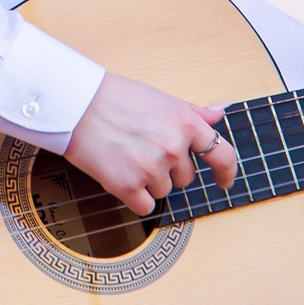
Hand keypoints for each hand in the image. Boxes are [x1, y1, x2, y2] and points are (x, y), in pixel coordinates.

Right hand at [63, 74, 238, 214]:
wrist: (76, 105)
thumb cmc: (116, 98)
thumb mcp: (162, 99)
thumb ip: (195, 112)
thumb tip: (221, 111)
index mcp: (186, 123)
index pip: (222, 154)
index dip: (227, 172)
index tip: (224, 182)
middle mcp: (173, 148)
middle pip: (186, 177)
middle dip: (169, 168)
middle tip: (142, 146)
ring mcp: (151, 169)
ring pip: (164, 190)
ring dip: (148, 180)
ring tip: (126, 154)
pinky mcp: (128, 187)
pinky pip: (145, 206)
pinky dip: (134, 197)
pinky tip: (120, 175)